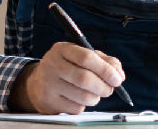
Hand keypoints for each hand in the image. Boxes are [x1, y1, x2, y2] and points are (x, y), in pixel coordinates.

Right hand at [10, 42, 124, 113]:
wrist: (38, 83)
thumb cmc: (67, 67)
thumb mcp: (82, 56)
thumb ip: (104, 61)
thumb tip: (119, 75)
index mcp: (62, 49)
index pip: (87, 58)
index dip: (105, 69)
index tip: (118, 79)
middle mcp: (52, 64)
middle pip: (85, 79)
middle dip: (104, 87)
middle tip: (110, 89)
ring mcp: (48, 84)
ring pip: (83, 96)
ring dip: (96, 97)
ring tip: (95, 94)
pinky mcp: (48, 101)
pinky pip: (75, 108)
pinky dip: (84, 105)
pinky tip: (79, 98)